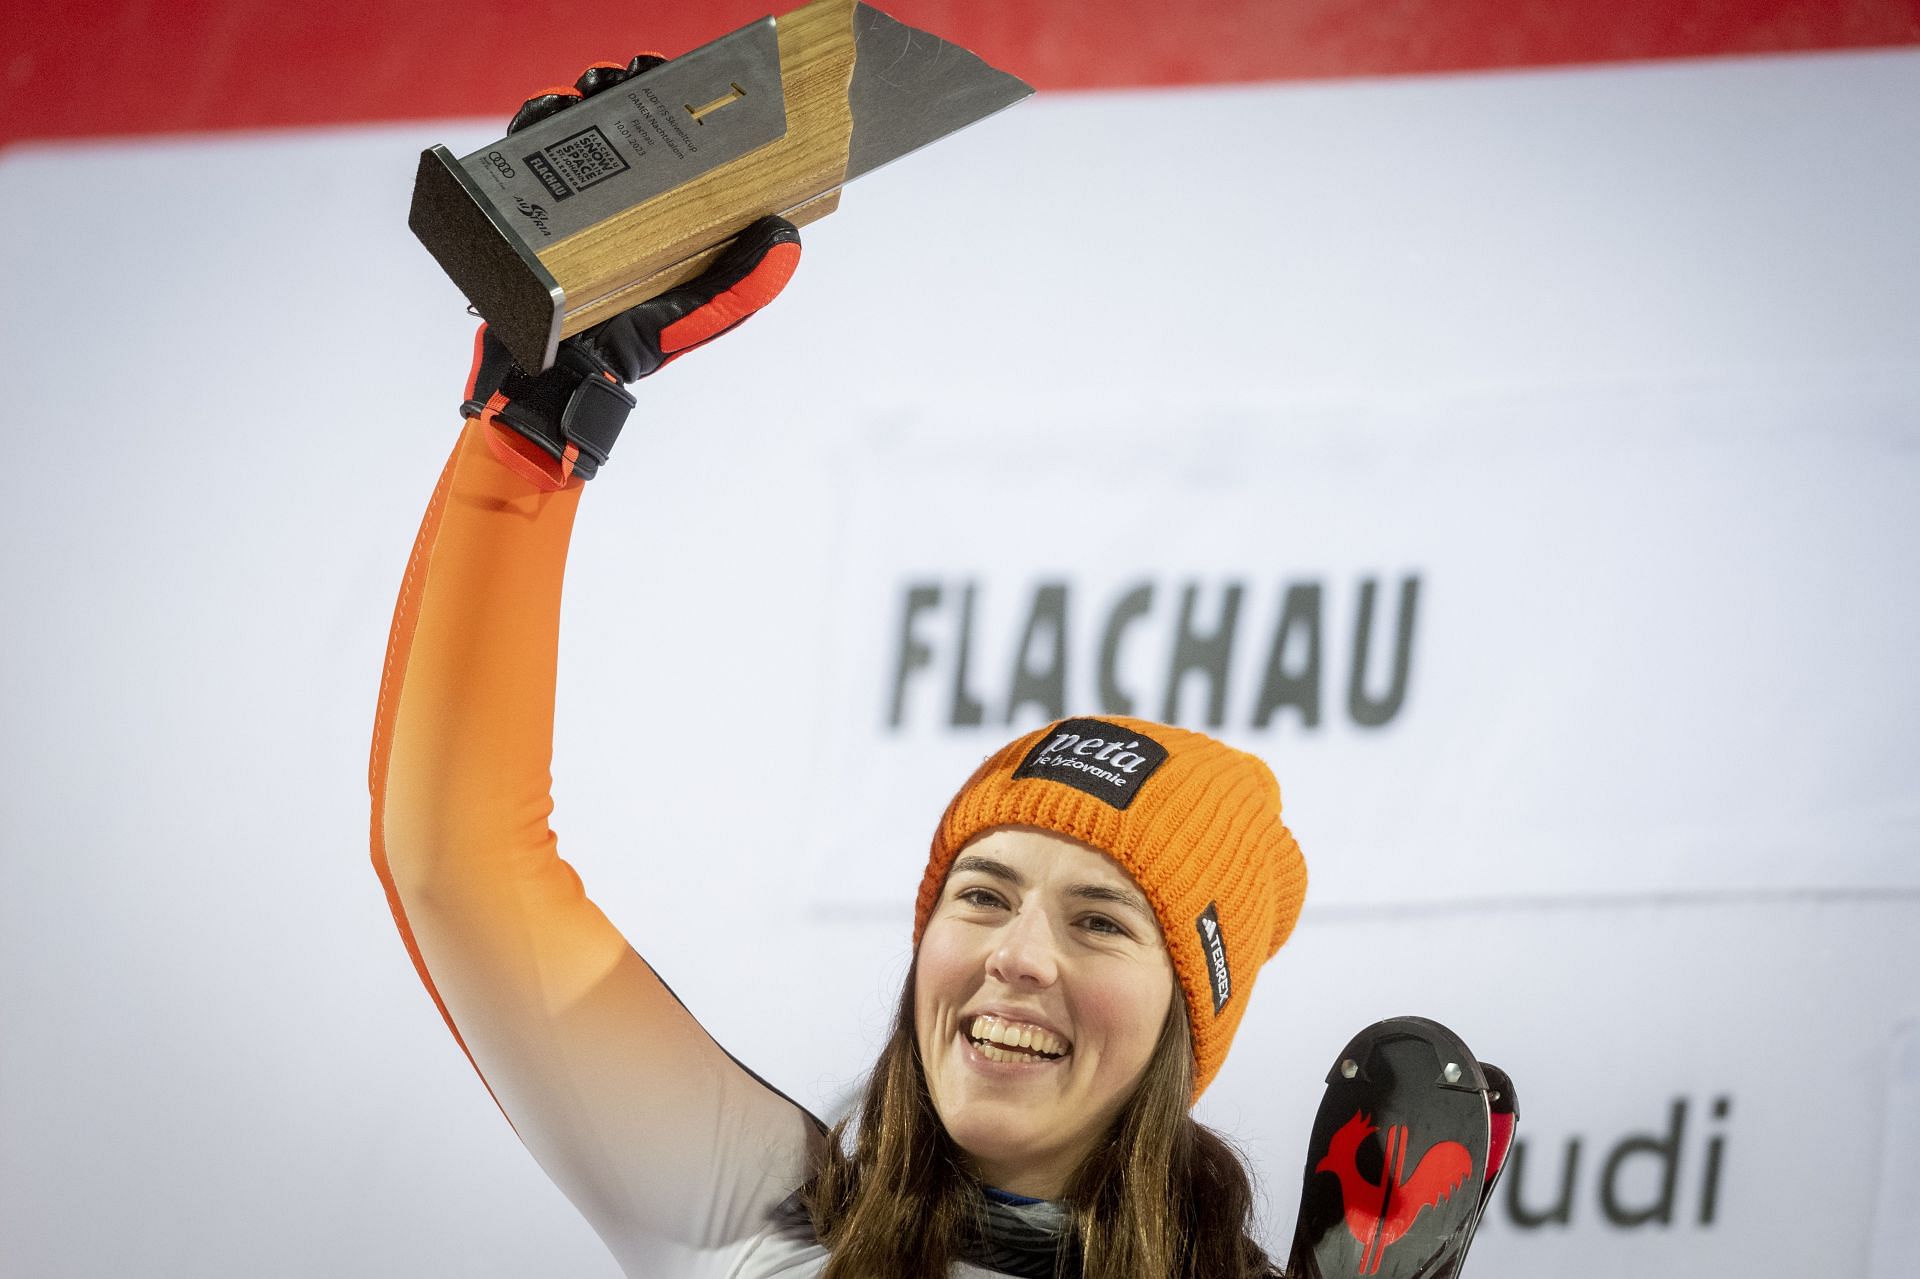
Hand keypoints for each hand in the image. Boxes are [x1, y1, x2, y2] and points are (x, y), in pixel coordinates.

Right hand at [460, 57, 801, 489]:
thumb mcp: (699, 318)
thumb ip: (743, 284)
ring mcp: (566, 201)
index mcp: (661, 215)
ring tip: (595, 88)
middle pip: (622, 124)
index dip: (682, 107)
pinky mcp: (522, 210)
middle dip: (628, 88)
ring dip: (583, 97)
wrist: (559, 384)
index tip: (692, 80)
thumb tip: (785, 234)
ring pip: (572, 128)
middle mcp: (614, 201)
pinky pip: (521, 154)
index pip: (675, 146)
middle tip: (635, 74)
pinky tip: (550, 113)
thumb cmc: (631, 352)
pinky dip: (533, 125)